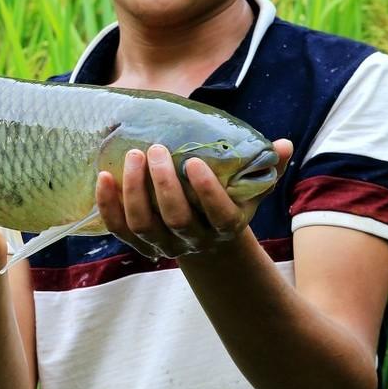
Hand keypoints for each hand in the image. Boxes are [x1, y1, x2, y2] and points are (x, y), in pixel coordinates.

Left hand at [95, 139, 292, 258]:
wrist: (206, 240)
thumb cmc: (229, 203)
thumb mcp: (251, 189)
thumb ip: (269, 168)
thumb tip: (284, 144)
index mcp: (226, 226)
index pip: (218, 214)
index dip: (206, 191)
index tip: (195, 162)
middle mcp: (194, 240)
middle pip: (175, 218)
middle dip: (163, 184)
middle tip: (156, 149)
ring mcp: (163, 245)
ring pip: (143, 225)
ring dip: (134, 191)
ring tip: (132, 156)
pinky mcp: (139, 244)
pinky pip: (119, 229)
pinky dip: (108, 206)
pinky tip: (103, 177)